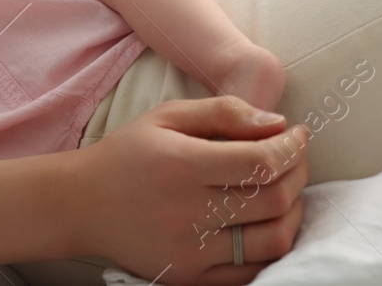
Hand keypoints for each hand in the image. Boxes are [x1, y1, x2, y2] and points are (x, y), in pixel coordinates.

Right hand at [66, 96, 309, 283]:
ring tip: (287, 191)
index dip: (291, 147)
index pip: (260, 162)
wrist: (82, 205)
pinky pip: (252, 270)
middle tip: (297, 157)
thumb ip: (223, 111)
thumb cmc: (128, 154)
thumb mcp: (167, 116)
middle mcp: (188, 212)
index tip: (299, 134)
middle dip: (298, 173)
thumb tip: (278, 123)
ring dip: (293, 212)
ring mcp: (191, 251)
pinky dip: (272, 246)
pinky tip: (268, 223)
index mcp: (181, 165)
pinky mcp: (190, 276)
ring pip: (272, 240)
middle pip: (273, 200)